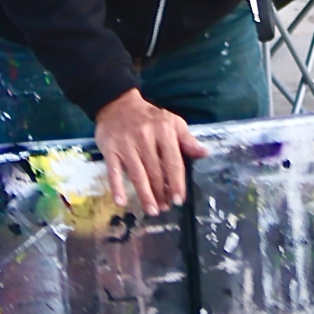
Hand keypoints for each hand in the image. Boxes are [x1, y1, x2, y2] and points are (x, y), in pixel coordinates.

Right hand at [93, 88, 207, 214]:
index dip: (176, 183)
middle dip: (161, 193)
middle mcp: (145, 137)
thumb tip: (204, 153)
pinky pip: (113, 171)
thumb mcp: (171, 121)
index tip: (178, 200)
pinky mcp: (109, 149)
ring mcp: (126, 144)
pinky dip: (116, 187)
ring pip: (137, 174)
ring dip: (145, 195)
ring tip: (152, 210)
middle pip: (155, 171)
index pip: (172, 162)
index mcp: (163, 131)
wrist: (117, 103)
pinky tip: (121, 202)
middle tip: (165, 208)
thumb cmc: (148, 117)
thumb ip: (187, 139)